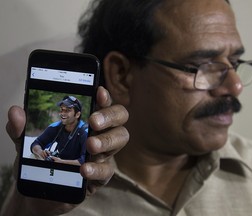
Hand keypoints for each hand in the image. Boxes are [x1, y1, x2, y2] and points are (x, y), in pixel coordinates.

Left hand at [4, 86, 128, 214]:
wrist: (40, 192)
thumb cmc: (40, 163)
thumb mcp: (26, 144)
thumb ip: (21, 128)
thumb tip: (16, 111)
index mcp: (86, 120)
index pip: (102, 103)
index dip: (104, 97)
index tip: (99, 92)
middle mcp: (100, 132)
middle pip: (120, 116)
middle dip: (109, 116)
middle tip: (93, 122)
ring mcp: (104, 152)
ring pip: (120, 138)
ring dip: (107, 140)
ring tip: (90, 145)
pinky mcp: (102, 173)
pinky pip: (108, 168)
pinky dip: (97, 168)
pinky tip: (84, 169)